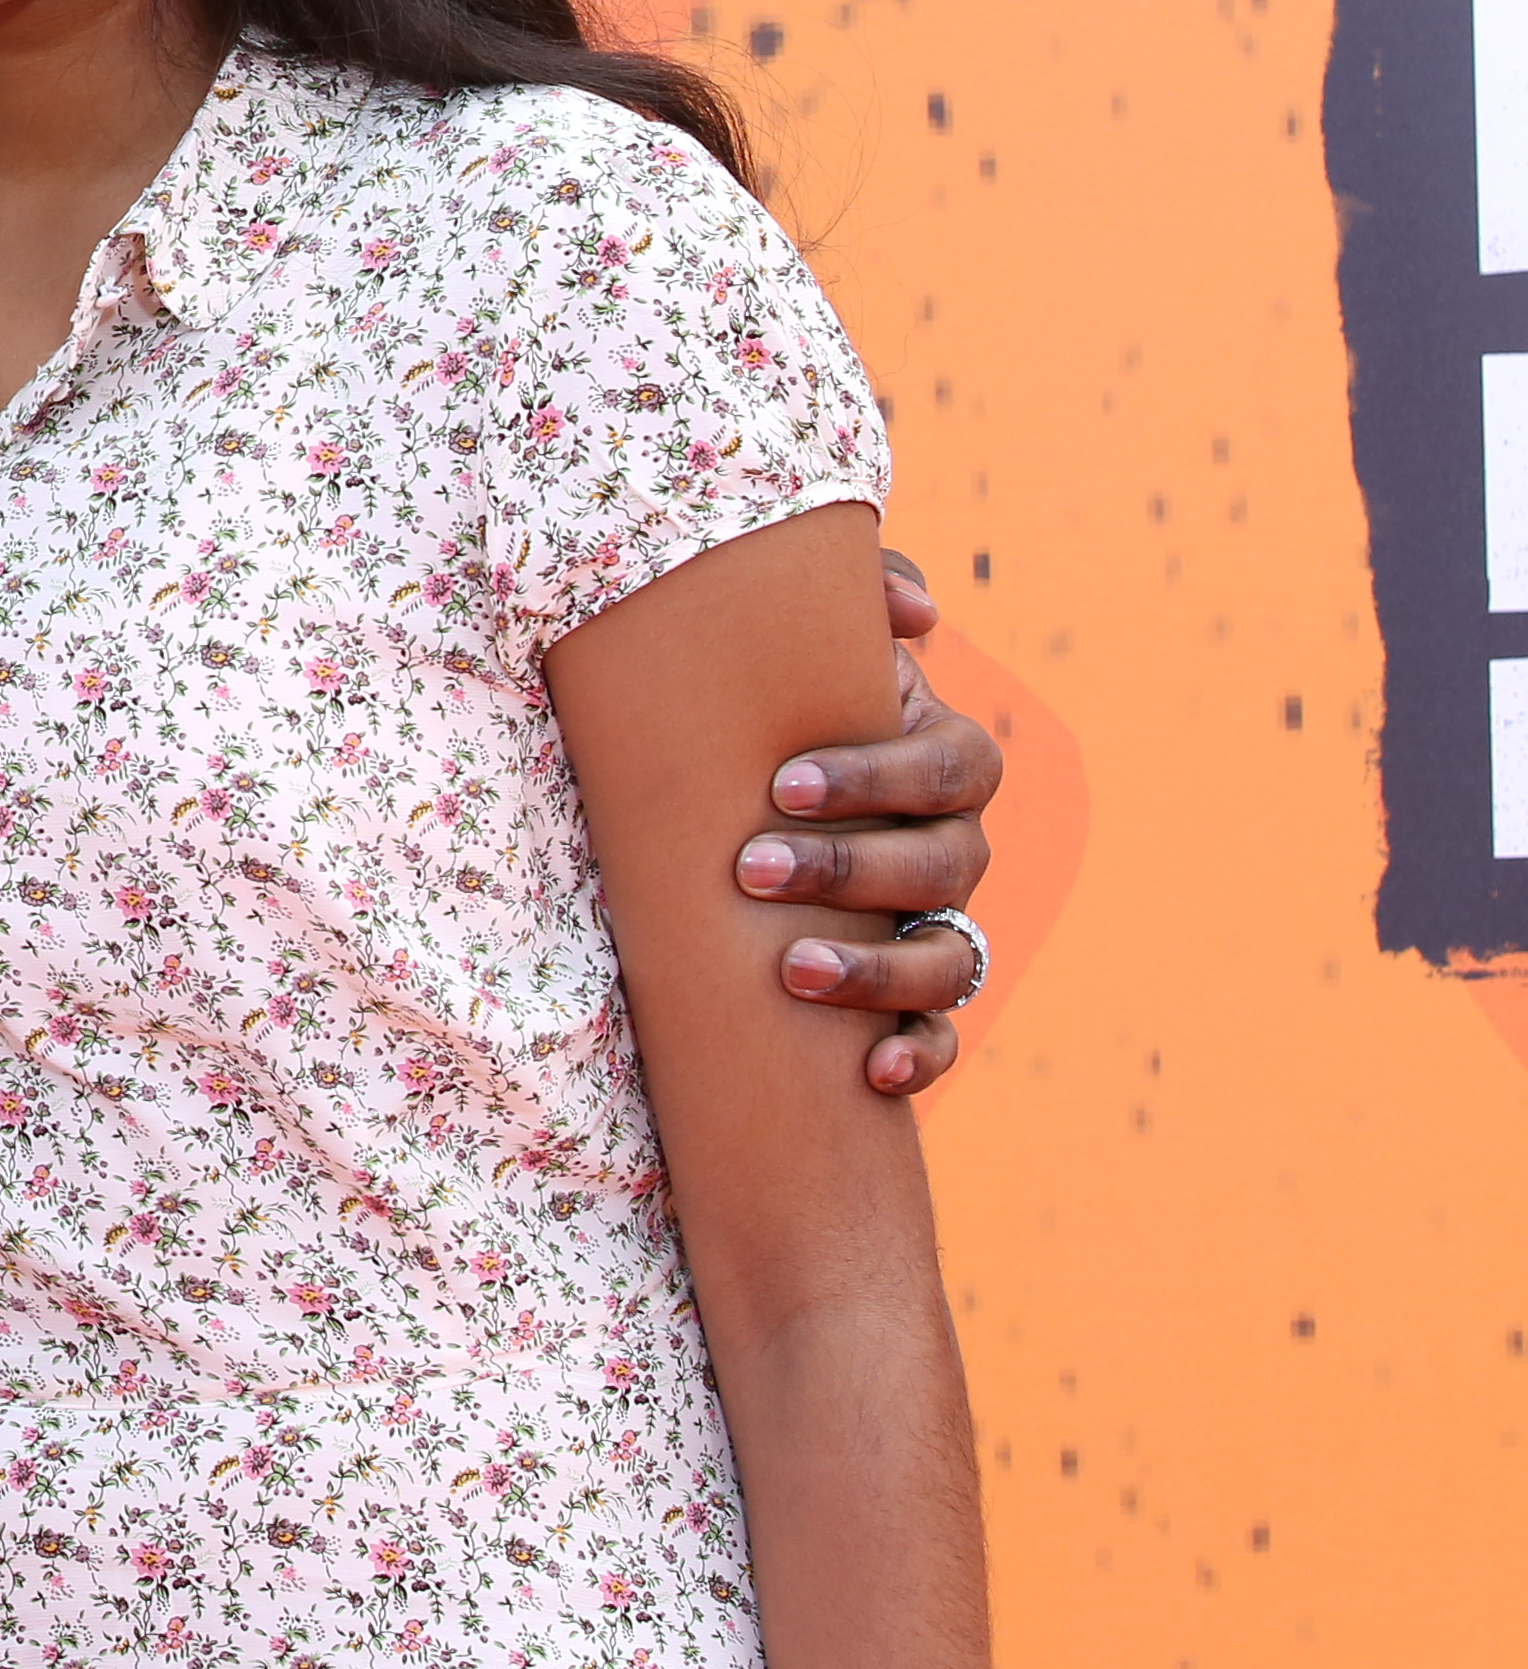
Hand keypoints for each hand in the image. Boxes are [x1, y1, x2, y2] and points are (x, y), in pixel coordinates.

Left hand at [734, 543, 1002, 1096]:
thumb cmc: (758, 716)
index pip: (950, 767)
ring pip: (948, 957)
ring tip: (793, 969)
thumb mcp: (789, 649)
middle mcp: (949, 845)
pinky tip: (872, 1073)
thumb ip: (849, 595)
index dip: (880, 776)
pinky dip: (919, 1056)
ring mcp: (935, 925)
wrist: (718, 807)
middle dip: (854, 869)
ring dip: (881, 970)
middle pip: (946, 863)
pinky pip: (940, 1036)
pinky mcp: (906, 1000)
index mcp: (932, 760)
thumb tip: (919, 614)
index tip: (783, 784)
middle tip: (753, 867)